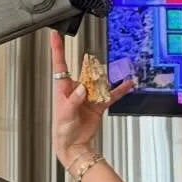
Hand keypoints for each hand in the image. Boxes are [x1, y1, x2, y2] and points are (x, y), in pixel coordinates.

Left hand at [49, 30, 132, 165]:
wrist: (74, 145)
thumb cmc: (63, 129)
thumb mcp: (65, 113)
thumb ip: (74, 100)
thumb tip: (81, 88)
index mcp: (63, 88)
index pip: (60, 65)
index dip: (57, 49)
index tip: (54, 36)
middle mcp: (76, 89)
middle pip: (84, 72)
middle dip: (90, 67)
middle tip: (94, 64)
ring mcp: (88, 96)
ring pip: (99, 82)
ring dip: (107, 78)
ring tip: (118, 71)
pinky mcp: (97, 105)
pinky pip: (110, 95)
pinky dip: (119, 90)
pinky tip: (127, 84)